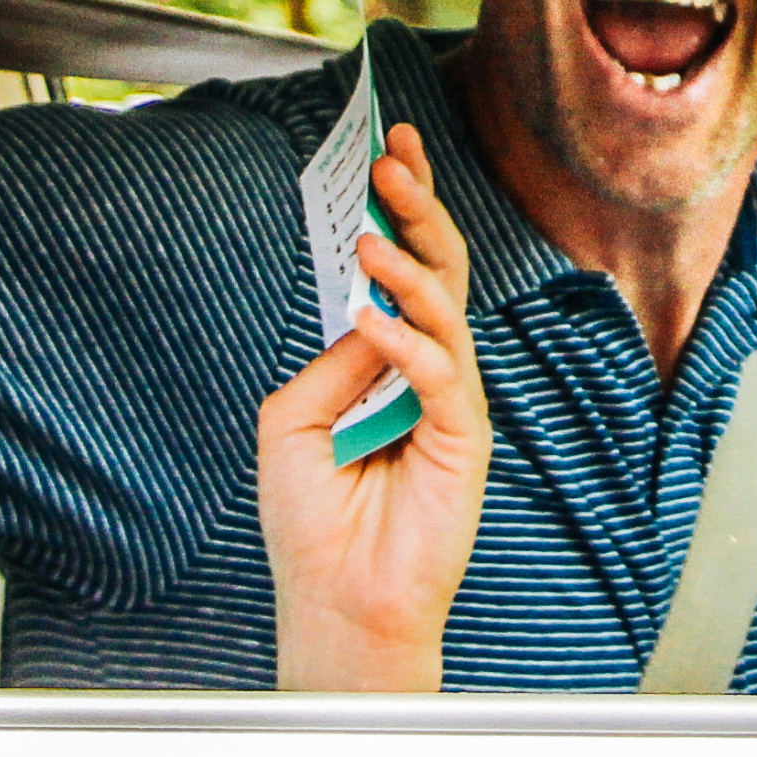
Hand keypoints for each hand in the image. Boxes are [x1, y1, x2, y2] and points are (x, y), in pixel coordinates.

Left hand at [257, 124, 492, 690]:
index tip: (387, 151)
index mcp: (391, 367)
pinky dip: (407, 344)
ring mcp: (451, 407)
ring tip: (373, 239)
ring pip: (447, 314)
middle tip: (393, 162)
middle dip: (418, 213)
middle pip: (439, 275)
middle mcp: (429, 377)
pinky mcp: (463, 442)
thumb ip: (329, 365)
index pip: (405, 273)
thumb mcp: (293, 425)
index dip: (402, 211)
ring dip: (410, 270)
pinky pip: (441, 378)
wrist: (335, 605)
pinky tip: (372, 322)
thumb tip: (367, 314)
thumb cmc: (314, 528)